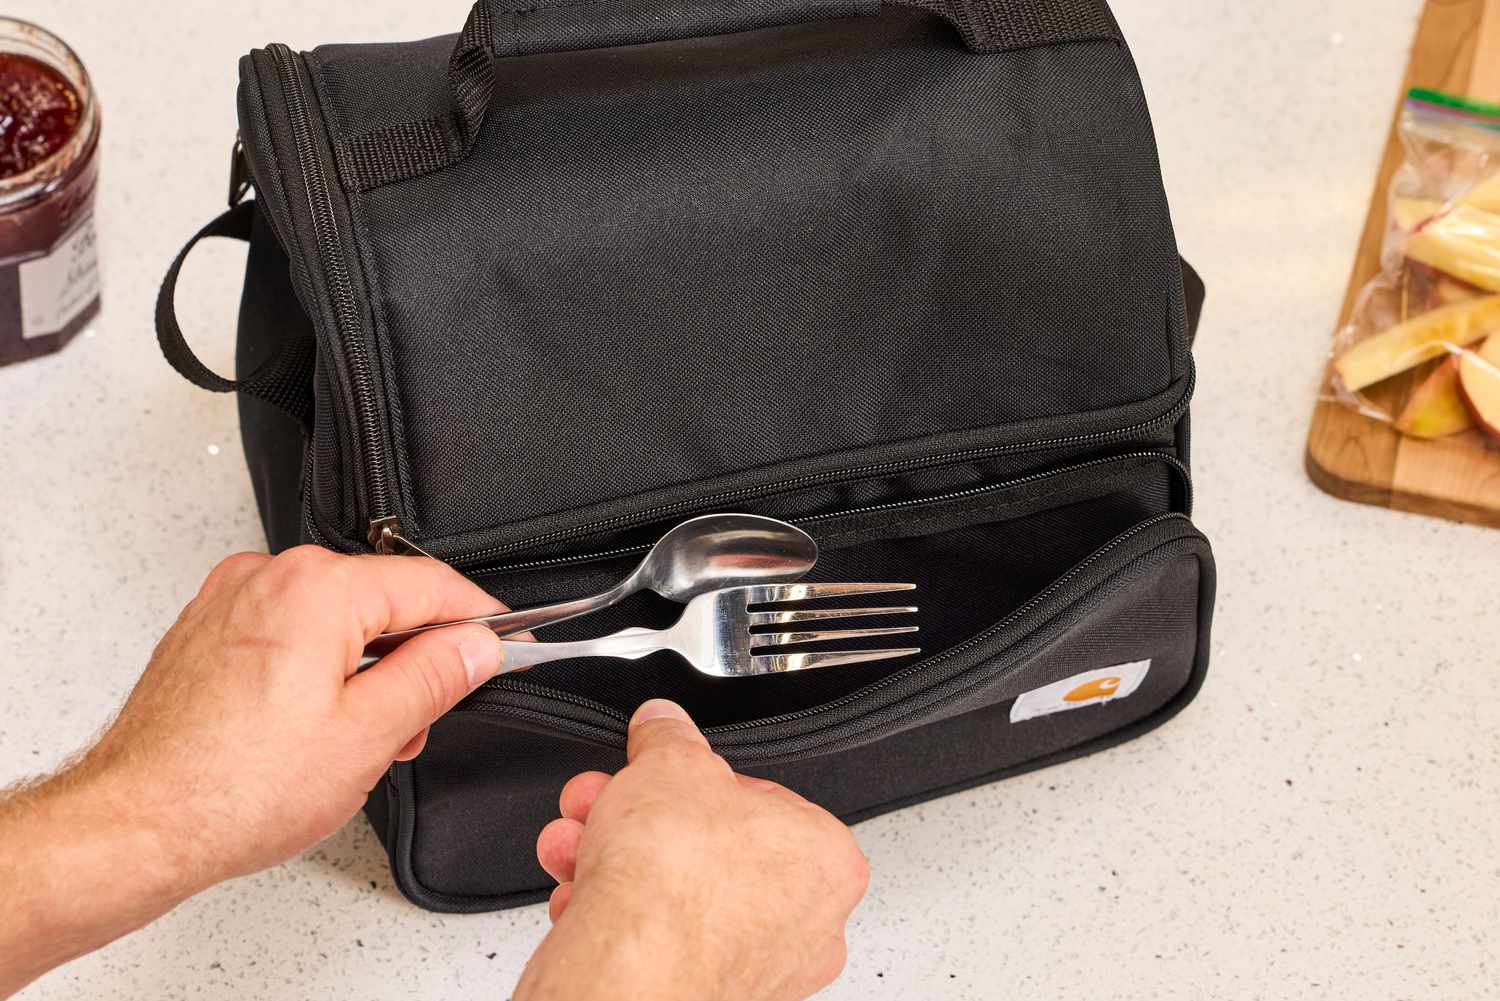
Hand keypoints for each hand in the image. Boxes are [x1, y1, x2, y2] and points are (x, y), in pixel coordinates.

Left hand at [92, 546, 509, 883]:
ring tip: (352, 746)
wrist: (133, 827)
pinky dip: (318, 672)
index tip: (506, 646)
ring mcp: (233, 601)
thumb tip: (476, 645)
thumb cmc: (230, 790)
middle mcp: (268, 576)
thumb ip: (436, 676)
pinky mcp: (210, 631)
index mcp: (315, 588)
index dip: (479, 621)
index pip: (430, 585)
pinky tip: (311, 733)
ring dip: (365, 673)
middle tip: (414, 728)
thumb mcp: (368, 735)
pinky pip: (291, 633)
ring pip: (336, 620)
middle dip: (412, 661)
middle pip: (381, 601)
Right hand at [516, 700, 869, 1000]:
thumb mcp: (669, 765)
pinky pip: (661, 941)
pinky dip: (619, 914)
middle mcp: (807, 923)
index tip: (658, 774)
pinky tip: (581, 894)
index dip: (693, 780)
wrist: (628, 972)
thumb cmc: (674, 883)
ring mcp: (760, 969)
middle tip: (603, 801)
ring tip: (575, 841)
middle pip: (710, 847)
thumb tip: (663, 724)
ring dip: (615, 860)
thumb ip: (668, 736)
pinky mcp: (709, 995)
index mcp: (826, 859)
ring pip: (679, 896)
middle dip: (638, 820)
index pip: (759, 798)